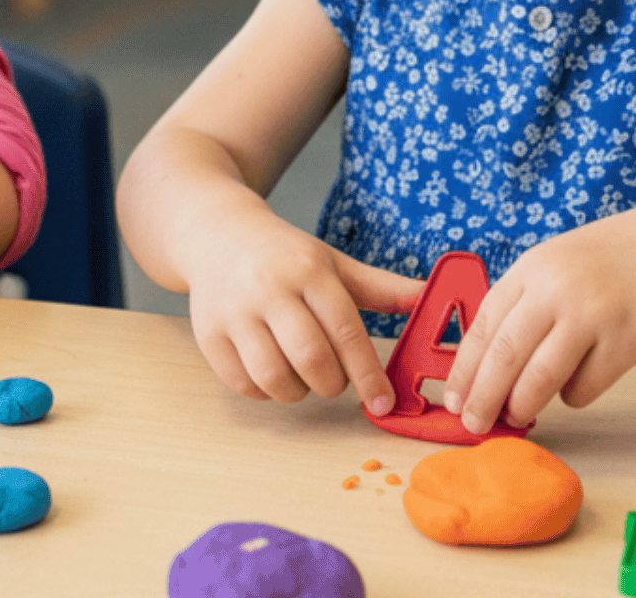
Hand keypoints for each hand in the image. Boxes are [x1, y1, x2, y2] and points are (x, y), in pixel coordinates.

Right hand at [183, 220, 422, 414]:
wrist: (217, 233)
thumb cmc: (284, 256)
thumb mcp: (332, 262)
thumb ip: (380, 286)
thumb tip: (427, 296)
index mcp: (309, 271)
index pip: (346, 330)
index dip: (368, 373)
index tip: (383, 402)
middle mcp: (270, 289)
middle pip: (311, 357)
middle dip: (333, 384)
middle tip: (336, 382)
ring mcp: (234, 312)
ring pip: (274, 377)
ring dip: (297, 391)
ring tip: (302, 376)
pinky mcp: (208, 333)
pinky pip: (243, 383)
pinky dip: (264, 391)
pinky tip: (272, 373)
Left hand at [440, 211, 635, 433]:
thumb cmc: (610, 258)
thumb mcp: (555, 262)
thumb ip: (523, 301)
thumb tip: (487, 363)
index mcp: (531, 269)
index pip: (483, 326)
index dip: (463, 368)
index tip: (452, 398)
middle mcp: (556, 290)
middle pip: (505, 356)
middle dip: (482, 397)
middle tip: (472, 423)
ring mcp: (592, 315)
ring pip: (540, 378)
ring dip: (522, 405)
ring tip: (515, 417)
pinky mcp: (625, 341)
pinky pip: (585, 387)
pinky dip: (573, 396)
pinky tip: (576, 386)